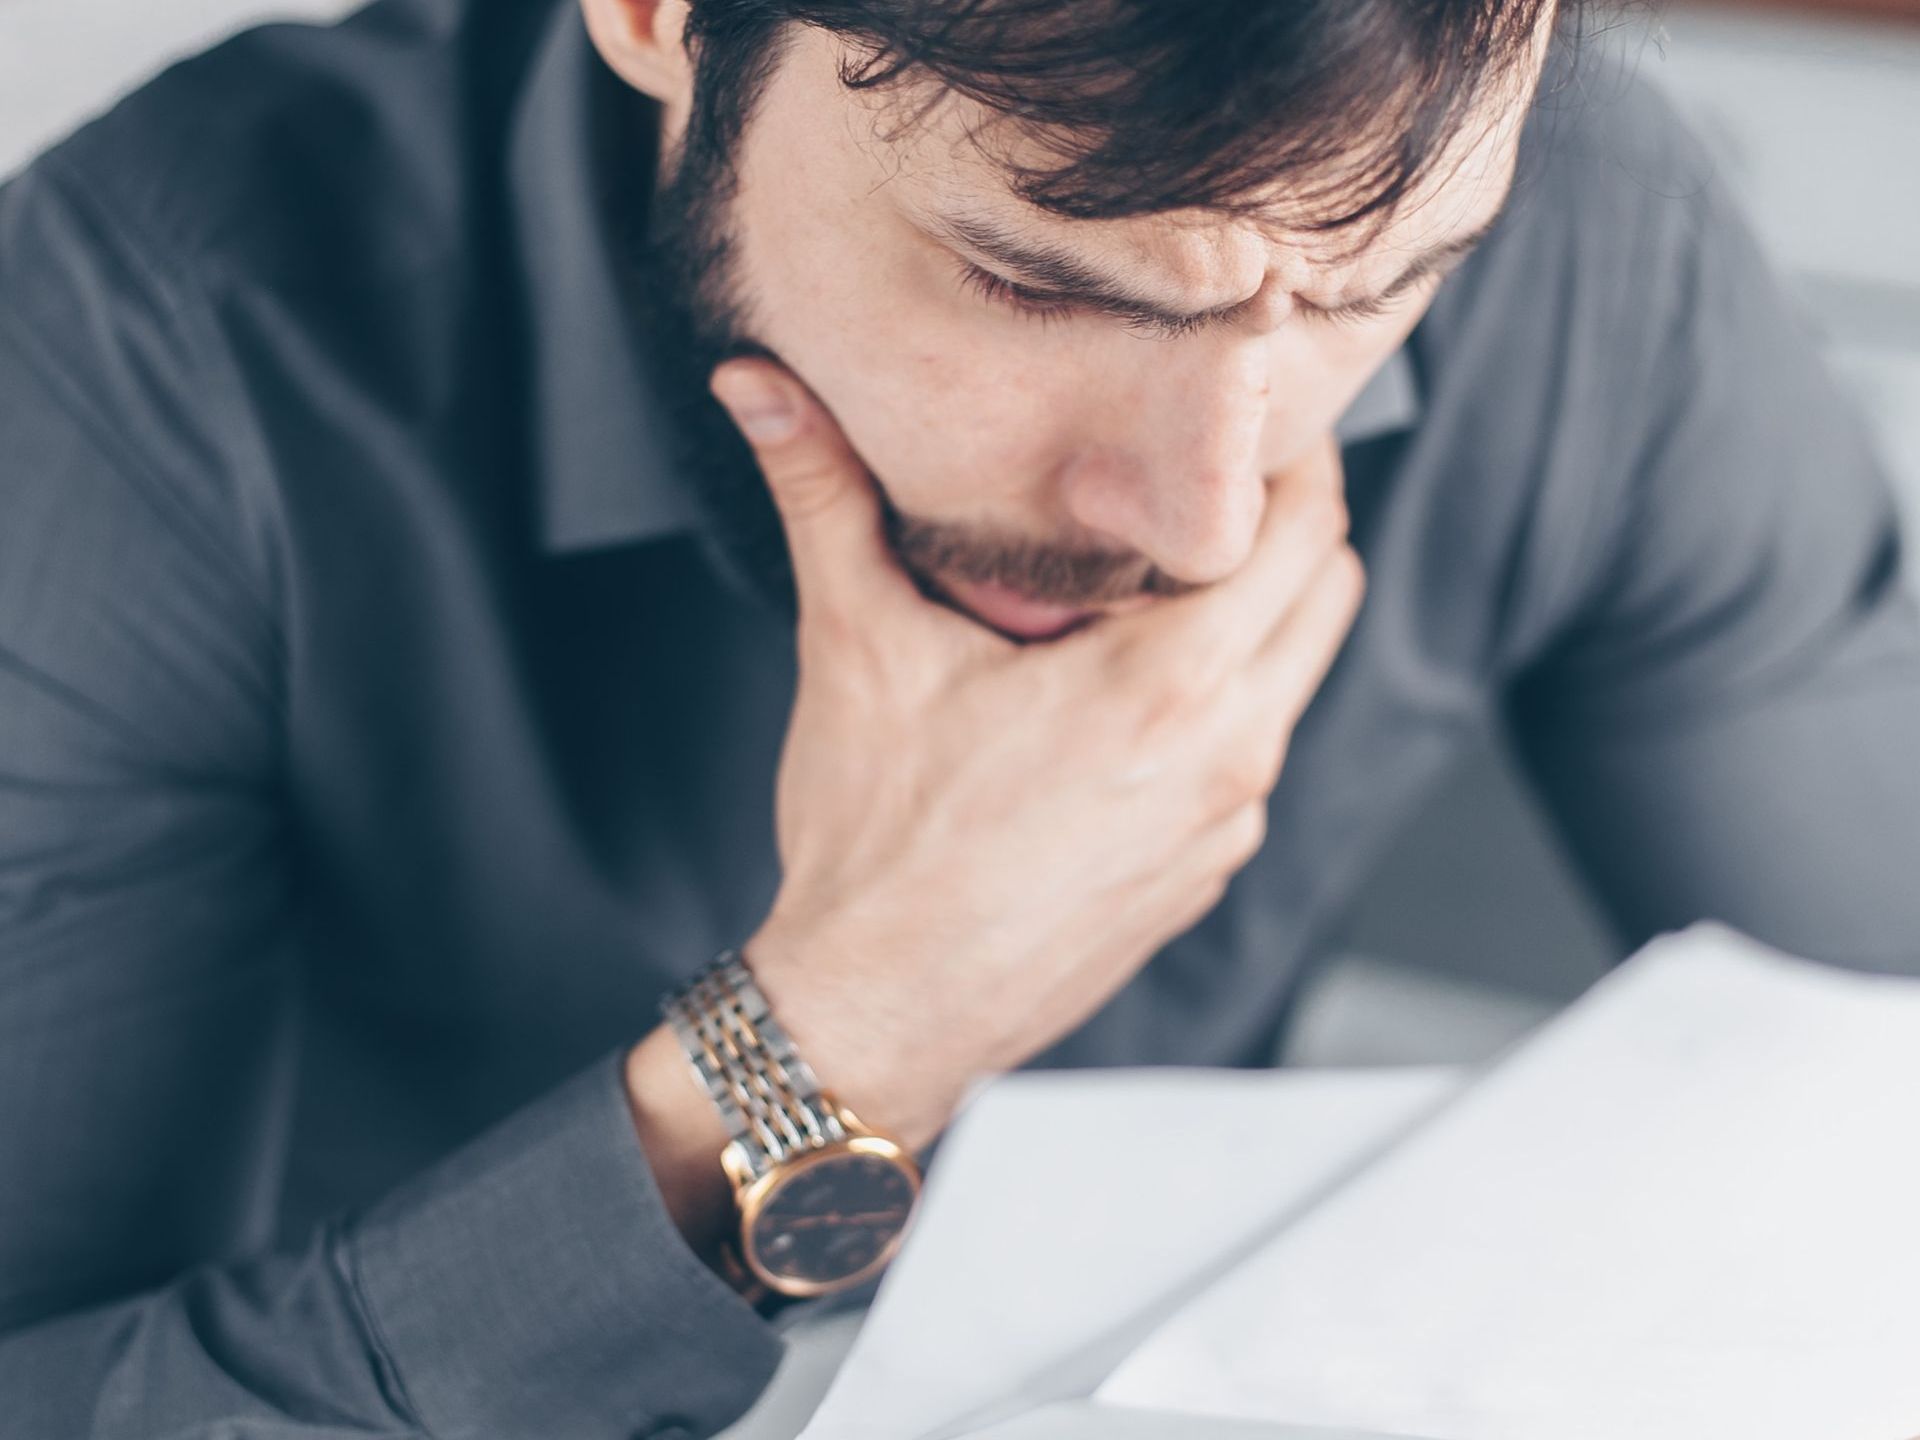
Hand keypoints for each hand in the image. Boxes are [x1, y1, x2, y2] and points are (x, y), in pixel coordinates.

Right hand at [708, 359, 1363, 1150]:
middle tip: (1201, 488)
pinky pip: (1253, 756)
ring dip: (1256, 618)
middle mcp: (1230, 755)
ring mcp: (1226, 826)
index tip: (1233, 422)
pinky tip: (1130, 696)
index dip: (1285, 456)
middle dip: (1287, 527)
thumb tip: (758, 382)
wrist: (876, 1015)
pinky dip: (1225, 704)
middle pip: (1331, 592)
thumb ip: (824, 497)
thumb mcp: (856, 649)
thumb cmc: (875, 846)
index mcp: (1170, 686)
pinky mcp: (1204, 874)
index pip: (1308, 528)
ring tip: (1157, 585)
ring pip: (1296, 677)